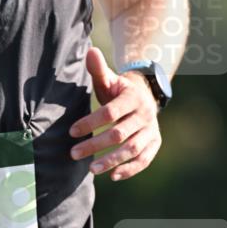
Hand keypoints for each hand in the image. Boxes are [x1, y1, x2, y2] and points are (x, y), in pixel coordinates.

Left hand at [69, 47, 161, 180]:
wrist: (145, 95)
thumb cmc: (119, 90)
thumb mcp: (108, 78)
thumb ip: (98, 68)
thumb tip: (91, 51)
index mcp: (133, 97)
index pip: (110, 113)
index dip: (91, 122)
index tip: (72, 132)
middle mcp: (145, 114)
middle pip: (119, 133)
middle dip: (96, 145)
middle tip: (74, 154)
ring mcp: (151, 130)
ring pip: (132, 149)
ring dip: (112, 161)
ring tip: (91, 169)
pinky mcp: (154, 143)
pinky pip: (144, 159)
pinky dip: (130, 169)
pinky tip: (112, 176)